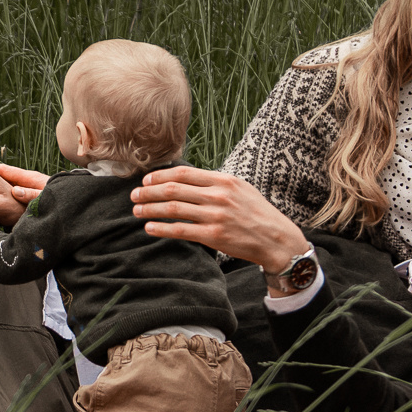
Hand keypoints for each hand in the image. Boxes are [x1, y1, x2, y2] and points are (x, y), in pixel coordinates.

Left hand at [132, 165, 307, 271]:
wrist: (276, 239)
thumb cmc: (256, 213)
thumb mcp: (240, 189)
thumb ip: (215, 183)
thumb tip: (185, 179)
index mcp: (223, 180)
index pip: (183, 173)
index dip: (160, 176)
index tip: (146, 181)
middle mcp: (218, 195)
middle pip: (173, 189)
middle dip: (149, 192)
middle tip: (134, 195)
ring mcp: (215, 215)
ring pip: (173, 209)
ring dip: (150, 209)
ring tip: (136, 211)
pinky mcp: (214, 235)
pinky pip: (180, 230)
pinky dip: (161, 228)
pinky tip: (149, 227)